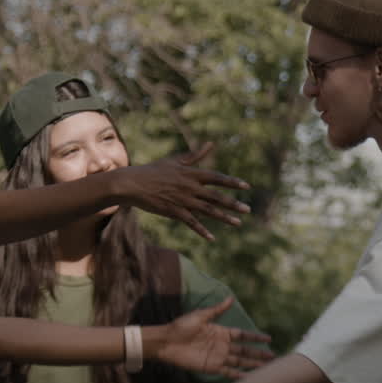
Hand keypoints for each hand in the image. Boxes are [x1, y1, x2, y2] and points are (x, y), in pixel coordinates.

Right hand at [111, 144, 250, 240]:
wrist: (133, 184)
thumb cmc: (153, 171)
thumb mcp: (175, 161)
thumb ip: (194, 156)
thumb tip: (210, 144)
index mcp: (191, 174)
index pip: (216, 178)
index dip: (232, 182)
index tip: (246, 186)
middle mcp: (190, 187)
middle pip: (216, 196)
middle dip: (233, 203)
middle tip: (248, 209)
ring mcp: (182, 201)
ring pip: (208, 210)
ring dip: (224, 217)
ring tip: (238, 223)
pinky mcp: (174, 212)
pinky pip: (191, 223)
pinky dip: (202, 230)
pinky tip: (212, 238)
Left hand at [156, 296, 271, 376]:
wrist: (166, 341)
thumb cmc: (181, 327)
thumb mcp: (201, 316)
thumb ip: (217, 310)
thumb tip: (231, 298)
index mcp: (221, 332)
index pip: (242, 335)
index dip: (255, 337)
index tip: (268, 338)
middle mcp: (222, 346)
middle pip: (244, 351)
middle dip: (258, 354)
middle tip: (273, 357)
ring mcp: (218, 357)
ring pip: (240, 362)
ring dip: (253, 365)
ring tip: (266, 368)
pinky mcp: (211, 367)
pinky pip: (228, 372)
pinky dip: (239, 376)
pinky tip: (249, 378)